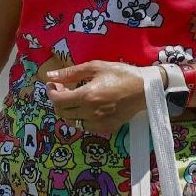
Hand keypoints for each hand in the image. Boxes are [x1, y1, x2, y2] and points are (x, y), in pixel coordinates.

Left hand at [46, 61, 163, 135]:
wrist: (146, 89)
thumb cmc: (121, 74)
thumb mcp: (95, 67)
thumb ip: (71, 73)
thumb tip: (50, 76)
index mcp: (87, 96)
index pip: (58, 101)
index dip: (51, 92)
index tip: (52, 84)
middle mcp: (91, 112)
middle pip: (62, 112)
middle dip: (58, 100)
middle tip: (62, 88)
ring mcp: (99, 123)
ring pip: (72, 122)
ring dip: (68, 110)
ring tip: (74, 97)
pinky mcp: (107, 128)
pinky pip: (85, 126)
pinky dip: (80, 117)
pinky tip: (86, 106)